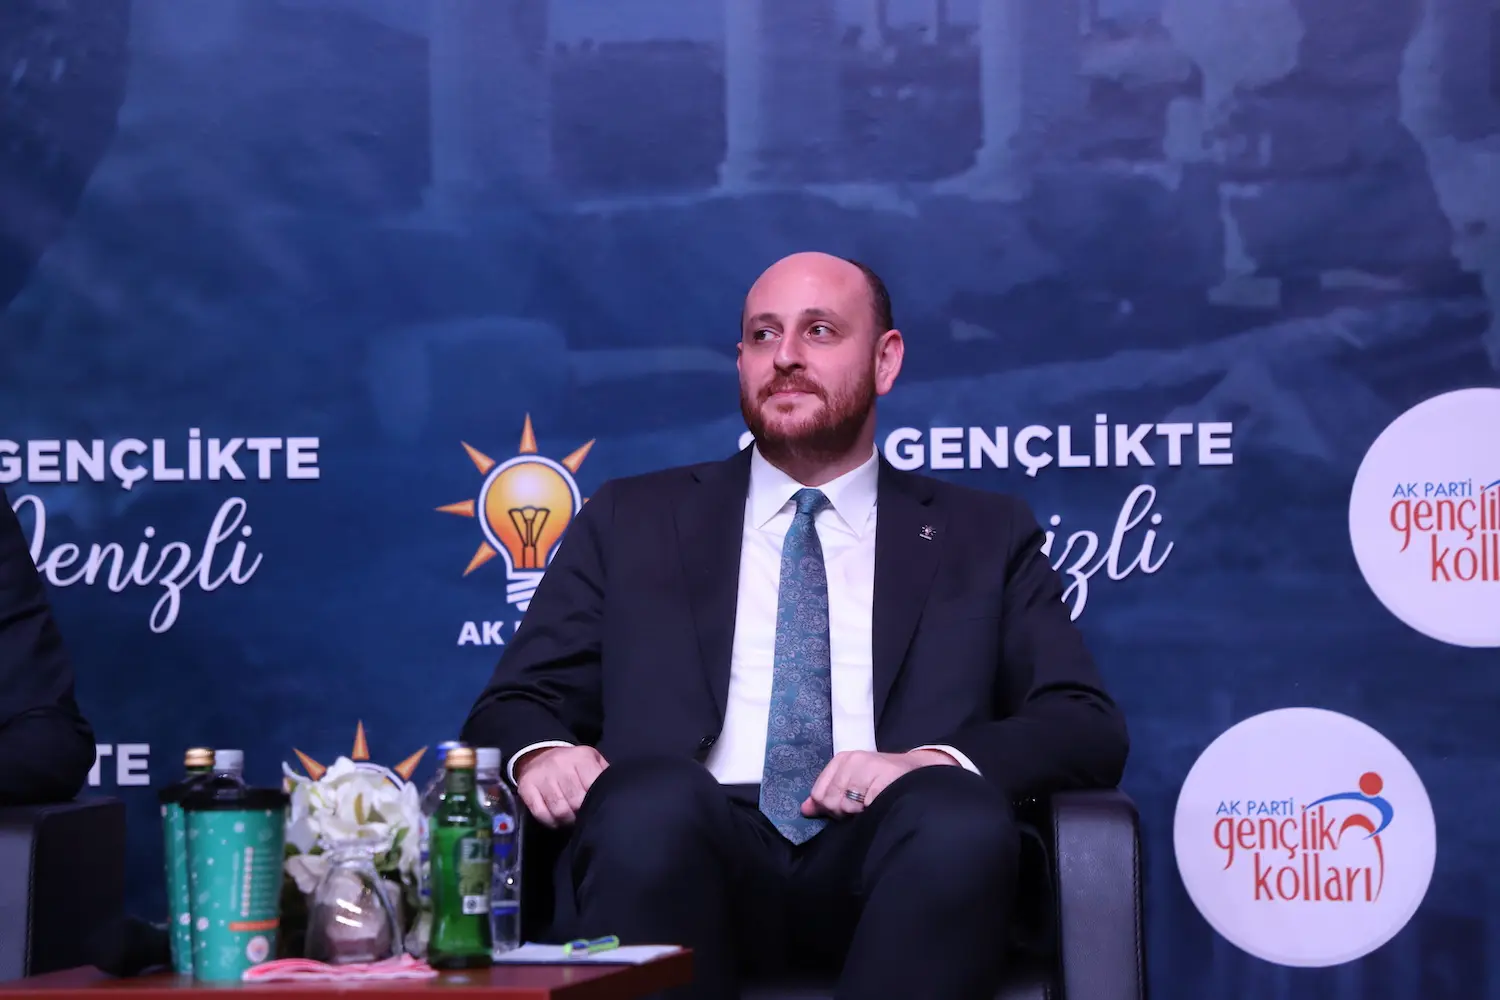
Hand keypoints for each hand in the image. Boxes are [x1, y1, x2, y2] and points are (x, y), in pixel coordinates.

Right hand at [514, 745, 608, 827]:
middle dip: (581, 814)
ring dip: (567, 820)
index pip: (593, 786)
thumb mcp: (592, 760)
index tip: (594, 806)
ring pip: (559, 810)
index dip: (594, 801)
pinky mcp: (526, 787)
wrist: (539, 754)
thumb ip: (604, 774)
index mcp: (581, 757)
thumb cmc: (573, 764)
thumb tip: (614, 791)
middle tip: (582, 816)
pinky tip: (556, 820)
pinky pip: (541, 814)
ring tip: (571, 819)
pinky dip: (550, 822)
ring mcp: (542, 775)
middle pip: (576, 802)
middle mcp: (560, 764)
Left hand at [801, 749, 955, 818]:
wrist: (920, 773)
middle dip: (844, 812)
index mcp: (842, 759)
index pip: (819, 794)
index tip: (848, 806)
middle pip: (830, 801)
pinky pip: (865, 808)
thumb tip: (805, 809)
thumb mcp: (852, 784)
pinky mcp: (883, 779)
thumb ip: (828, 795)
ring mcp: (868, 767)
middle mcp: (853, 759)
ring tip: (873, 805)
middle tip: (863, 807)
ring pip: (846, 807)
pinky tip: (881, 805)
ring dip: (859, 814)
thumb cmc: (883, 782)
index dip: (830, 807)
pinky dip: (872, 813)